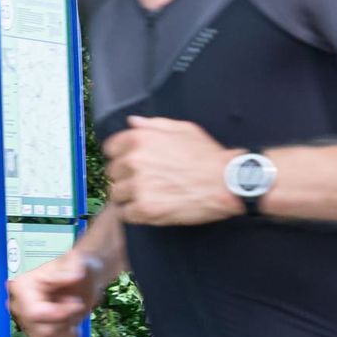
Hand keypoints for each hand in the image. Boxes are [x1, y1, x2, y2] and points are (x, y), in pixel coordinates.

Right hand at [9, 250, 106, 336]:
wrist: (82, 279)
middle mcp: (18, 307)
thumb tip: (76, 276)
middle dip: (66, 321)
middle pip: (42, 330)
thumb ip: (74, 267)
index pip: (34, 313)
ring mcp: (26, 322)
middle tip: (77, 304)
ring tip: (74, 313)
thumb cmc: (76, 267)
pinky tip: (72, 325)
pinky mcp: (37, 334)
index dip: (60, 314)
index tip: (78, 303)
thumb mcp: (76, 261)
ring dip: (68, 330)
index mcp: (21, 287)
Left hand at [104, 116, 241, 224]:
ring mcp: (138, 186)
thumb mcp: (183, 129)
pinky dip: (136, 214)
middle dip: (126, 177)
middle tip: (145, 182)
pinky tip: (152, 208)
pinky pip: (126, 214)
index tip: (131, 164)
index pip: (110, 149)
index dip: (120, 157)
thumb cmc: (208, 156)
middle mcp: (135, 161)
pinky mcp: (145, 209)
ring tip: (150, 196)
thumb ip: (154, 125)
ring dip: (129, 197)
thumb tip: (133, 122)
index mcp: (140, 139)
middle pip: (112, 173)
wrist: (226, 182)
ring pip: (117, 194)